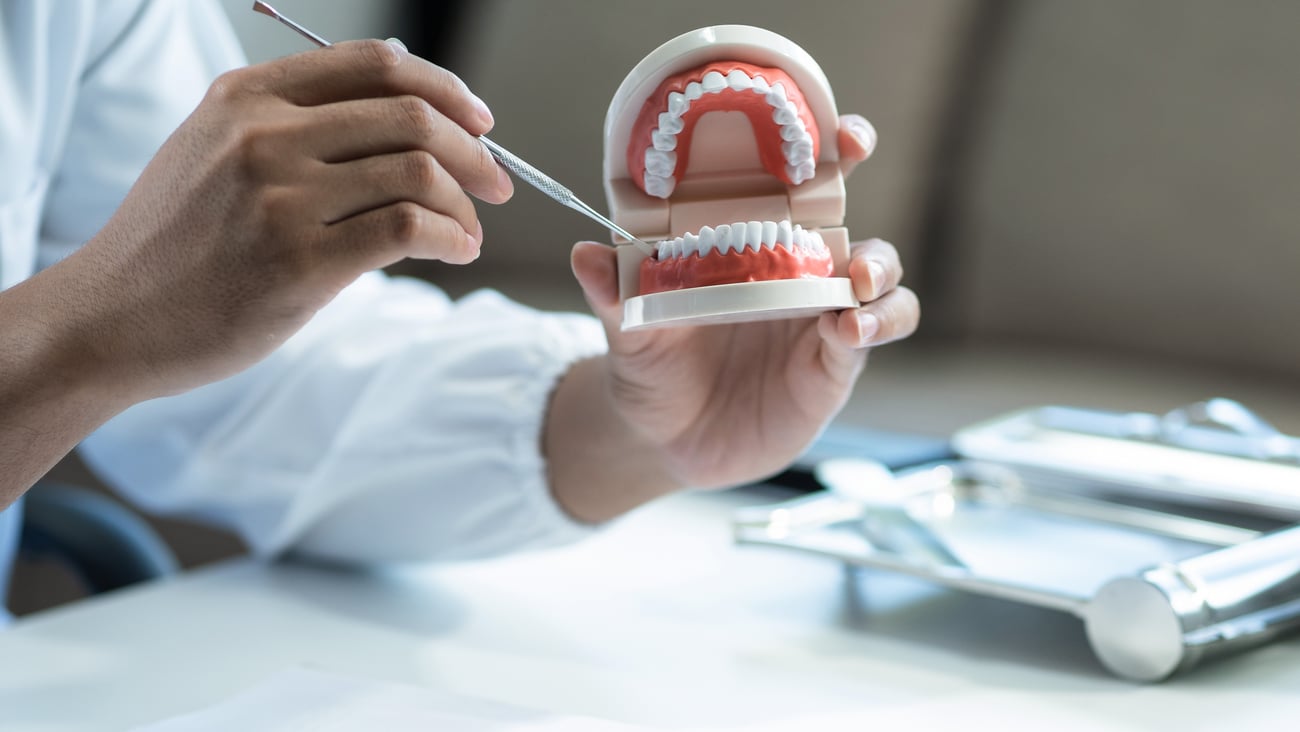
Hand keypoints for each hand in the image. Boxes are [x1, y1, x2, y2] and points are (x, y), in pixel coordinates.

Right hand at [61, 40, 511, 400]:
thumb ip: (294, 129)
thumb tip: (408, 128)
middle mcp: (264, 134)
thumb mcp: (215, 153)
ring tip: (470, 231)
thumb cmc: (177, 244)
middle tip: (497, 185)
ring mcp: (279, 197)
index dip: (445, 87)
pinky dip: (451, 237)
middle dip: (473, 150)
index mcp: (247, 96)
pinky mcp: (298, 263)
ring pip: (417, 171)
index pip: (375, 63)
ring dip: (464, 203)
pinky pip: (408, 228)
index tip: (480, 122)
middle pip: (410, 115)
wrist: (111, 318)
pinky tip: (456, 252)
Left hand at [554, 114, 916, 516]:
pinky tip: (844, 332)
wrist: (663, 442)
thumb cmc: (650, 370)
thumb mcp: (628, 333)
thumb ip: (614, 295)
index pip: (790, 183)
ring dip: (879, 270)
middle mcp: (794, 270)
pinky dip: (874, 324)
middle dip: (858, 183)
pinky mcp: (834, 363)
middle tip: (852, 192)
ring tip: (853, 286)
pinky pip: (874, 332)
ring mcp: (820, 315)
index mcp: (748, 243)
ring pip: (879, 276)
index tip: (838, 134)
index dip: (820, 150)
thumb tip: (587, 253)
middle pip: (850, 218)